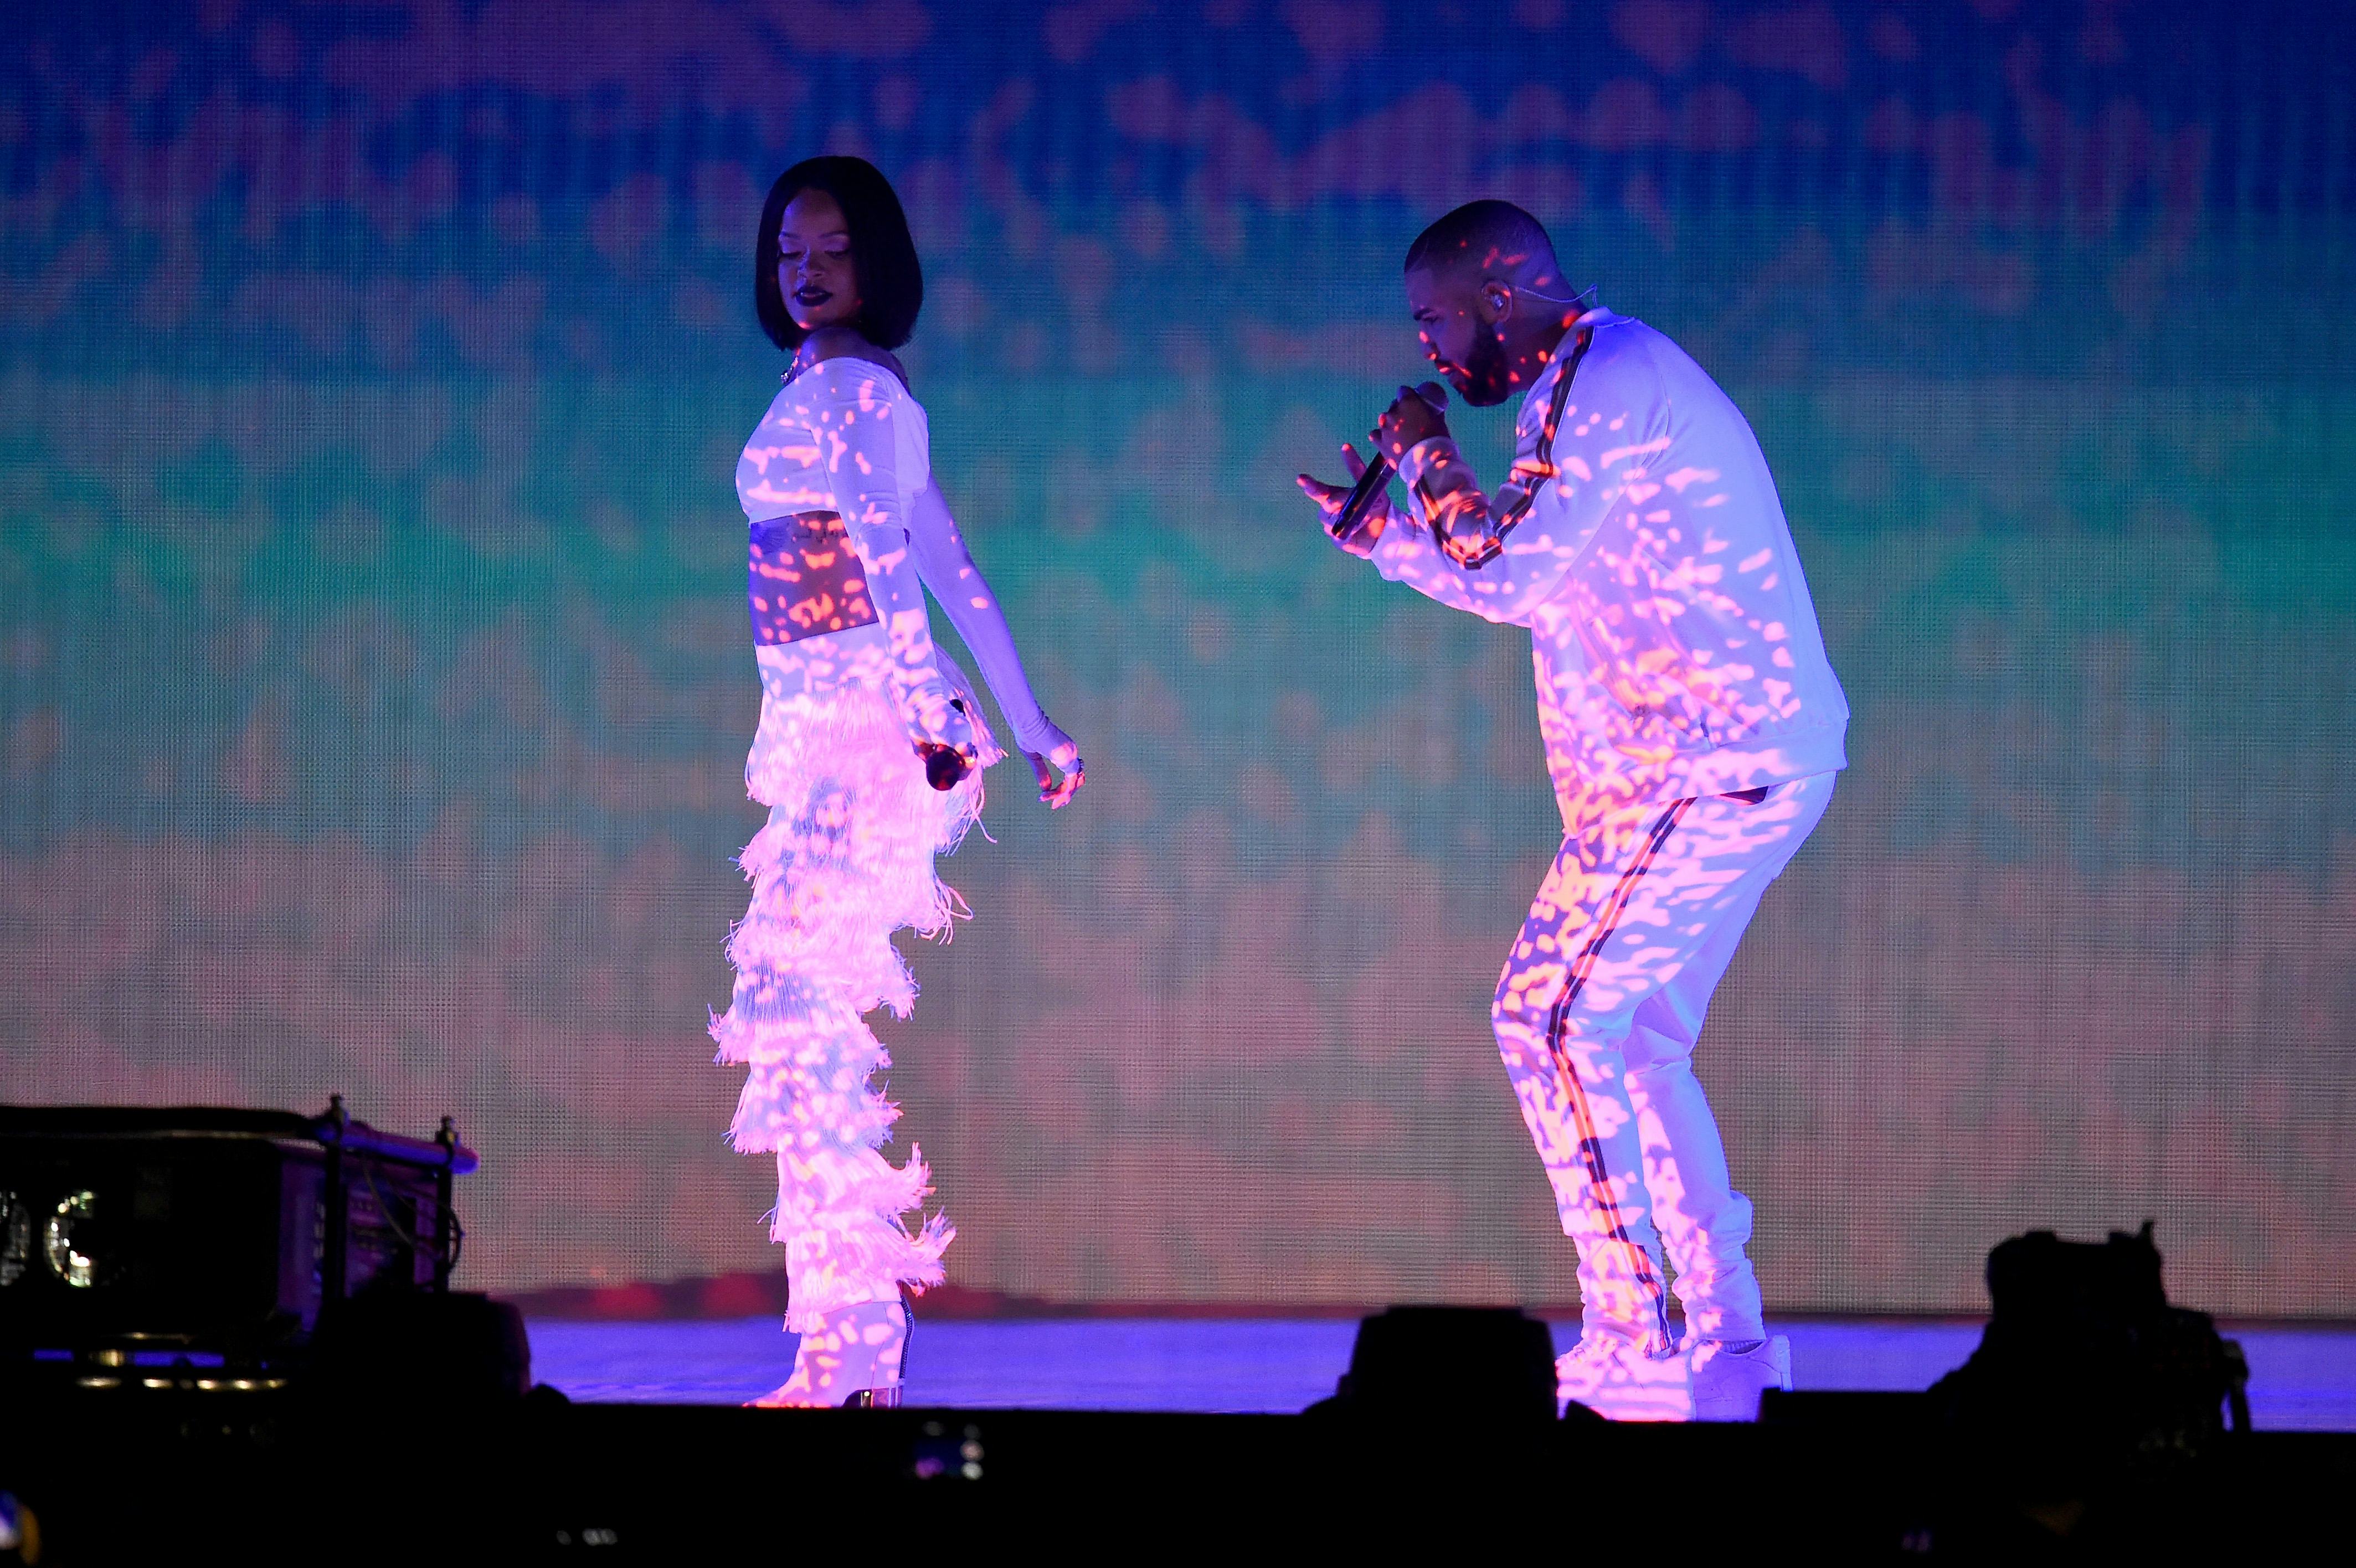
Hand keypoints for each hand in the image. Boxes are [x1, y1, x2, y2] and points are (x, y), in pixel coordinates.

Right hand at [1025, 724, 1084, 808]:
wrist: (1026, 723)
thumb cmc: (1027, 733)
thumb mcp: (1033, 757)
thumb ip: (1041, 772)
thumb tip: (1046, 788)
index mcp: (1064, 749)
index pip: (1070, 773)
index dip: (1063, 787)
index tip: (1046, 797)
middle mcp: (1072, 752)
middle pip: (1075, 780)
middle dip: (1065, 795)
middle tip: (1054, 806)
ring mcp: (1072, 756)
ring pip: (1073, 783)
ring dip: (1063, 795)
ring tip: (1052, 804)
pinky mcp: (1069, 760)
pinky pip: (1070, 783)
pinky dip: (1061, 792)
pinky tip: (1047, 797)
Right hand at [1294, 442, 1385, 557]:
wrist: (1386, 529)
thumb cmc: (1375, 504)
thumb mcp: (1369, 484)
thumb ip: (1356, 468)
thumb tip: (1345, 447)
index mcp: (1335, 497)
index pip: (1318, 490)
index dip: (1308, 485)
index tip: (1301, 478)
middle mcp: (1331, 512)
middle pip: (1324, 505)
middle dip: (1334, 501)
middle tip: (1341, 501)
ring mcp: (1333, 526)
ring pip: (1332, 520)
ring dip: (1349, 515)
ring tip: (1366, 514)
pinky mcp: (1339, 540)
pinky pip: (1339, 533)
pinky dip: (1351, 529)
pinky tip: (1359, 526)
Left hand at [1372, 381, 1449, 465]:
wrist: (1428, 463)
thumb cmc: (1437, 439)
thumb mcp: (1438, 420)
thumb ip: (1430, 411)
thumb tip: (1428, 409)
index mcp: (1408, 402)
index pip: (1403, 391)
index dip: (1409, 396)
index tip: (1413, 402)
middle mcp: (1393, 412)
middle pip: (1394, 405)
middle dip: (1401, 410)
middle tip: (1410, 421)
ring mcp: (1384, 427)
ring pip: (1384, 419)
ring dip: (1391, 423)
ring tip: (1400, 433)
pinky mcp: (1379, 442)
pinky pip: (1375, 434)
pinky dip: (1380, 436)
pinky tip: (1387, 440)